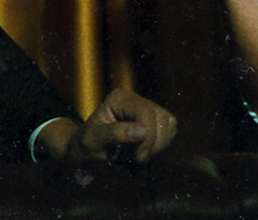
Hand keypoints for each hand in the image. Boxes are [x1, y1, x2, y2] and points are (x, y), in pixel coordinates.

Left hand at [40, 89, 176, 162]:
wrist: (87, 150)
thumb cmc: (86, 144)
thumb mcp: (93, 139)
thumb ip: (114, 133)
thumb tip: (142, 130)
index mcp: (119, 98)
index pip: (145, 112)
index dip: (148, 136)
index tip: (137, 157)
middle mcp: (135, 99)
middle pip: (160, 117)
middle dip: (153, 142)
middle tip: (138, 158)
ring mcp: (146, 108)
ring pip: (169, 122)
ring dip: (159, 143)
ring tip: (141, 154)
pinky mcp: (154, 120)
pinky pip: (170, 128)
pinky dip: (163, 143)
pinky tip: (147, 150)